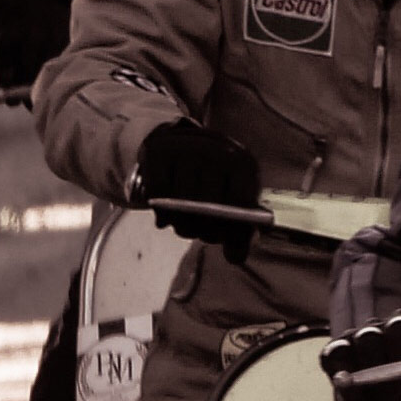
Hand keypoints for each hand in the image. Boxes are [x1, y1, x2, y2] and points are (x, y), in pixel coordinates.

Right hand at [130, 121, 260, 247]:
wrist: (184, 141)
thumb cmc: (215, 177)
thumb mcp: (233, 196)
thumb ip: (239, 230)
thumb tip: (235, 259)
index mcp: (243, 162)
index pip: (240, 204)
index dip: (231, 230)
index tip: (221, 239)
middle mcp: (216, 150)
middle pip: (208, 205)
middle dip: (203, 230)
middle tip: (199, 235)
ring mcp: (186, 148)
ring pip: (180, 201)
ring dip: (181, 224)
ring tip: (184, 227)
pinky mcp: (158, 150)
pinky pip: (157, 193)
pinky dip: (160, 211)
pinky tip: (166, 218)